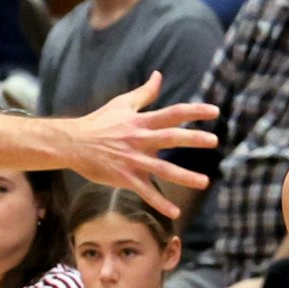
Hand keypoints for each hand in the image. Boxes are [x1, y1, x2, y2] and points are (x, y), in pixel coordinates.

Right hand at [62, 73, 216, 219]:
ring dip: (184, 176)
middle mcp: (140, 139)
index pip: (173, 113)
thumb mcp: (122, 104)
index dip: (194, 112)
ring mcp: (133, 160)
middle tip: (214, 141)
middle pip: (170, 137)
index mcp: (141, 121)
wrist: (73, 143)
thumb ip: (144, 93)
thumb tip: (159, 75)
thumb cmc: (99, 122)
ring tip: (205, 182)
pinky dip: (159, 202)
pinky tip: (175, 212)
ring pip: (162, 169)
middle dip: (193, 139)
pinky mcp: (125, 177)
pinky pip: (145, 191)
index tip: (215, 112)